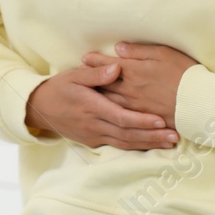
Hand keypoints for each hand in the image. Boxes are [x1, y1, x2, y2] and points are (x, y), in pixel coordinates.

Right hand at [23, 60, 178, 150]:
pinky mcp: (94, 142)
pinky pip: (118, 146)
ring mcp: (94, 136)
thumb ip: (96, 73)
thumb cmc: (59, 88)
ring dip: (149, 144)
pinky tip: (151, 145)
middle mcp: (94, 125)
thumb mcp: (73, 76)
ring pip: (126, 143)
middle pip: (128, 134)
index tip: (160, 120)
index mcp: (91, 107)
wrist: (39, 109)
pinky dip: (136, 147)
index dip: (141, 120)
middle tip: (175, 136)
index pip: (121, 117)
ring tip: (170, 143)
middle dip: (153, 136)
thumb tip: (117, 67)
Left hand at [80, 41, 200, 130]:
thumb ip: (138, 51)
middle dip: (91, 79)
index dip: (95, 61)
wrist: (200, 101)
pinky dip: (110, 112)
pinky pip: (121, 116)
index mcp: (134, 71)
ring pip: (109, 101)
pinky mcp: (142, 119)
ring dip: (96, 96)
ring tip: (86, 92)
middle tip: (78, 76)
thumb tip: (118, 48)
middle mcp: (130, 89)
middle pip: (104, 84)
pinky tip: (104, 111)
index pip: (108, 65)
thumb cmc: (184, 73)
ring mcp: (135, 106)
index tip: (84, 58)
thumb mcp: (163, 54)